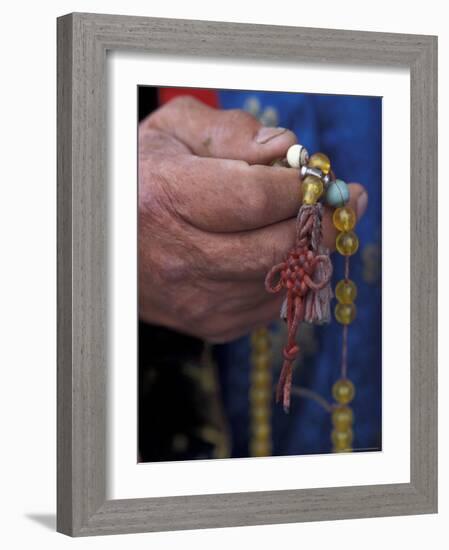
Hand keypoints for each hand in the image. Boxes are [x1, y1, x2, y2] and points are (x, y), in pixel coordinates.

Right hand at [139, 96, 366, 341]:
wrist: (117, 242)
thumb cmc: (148, 178)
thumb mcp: (175, 132)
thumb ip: (231, 131)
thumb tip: (286, 150)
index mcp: (166, 199)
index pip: (255, 199)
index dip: (299, 189)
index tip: (320, 178)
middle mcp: (180, 258)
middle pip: (277, 248)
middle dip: (322, 223)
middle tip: (345, 202)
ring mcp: (197, 300)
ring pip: (283, 280)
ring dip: (312, 250)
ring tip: (316, 223)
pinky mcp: (212, 325)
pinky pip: (274, 303)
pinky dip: (291, 276)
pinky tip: (284, 252)